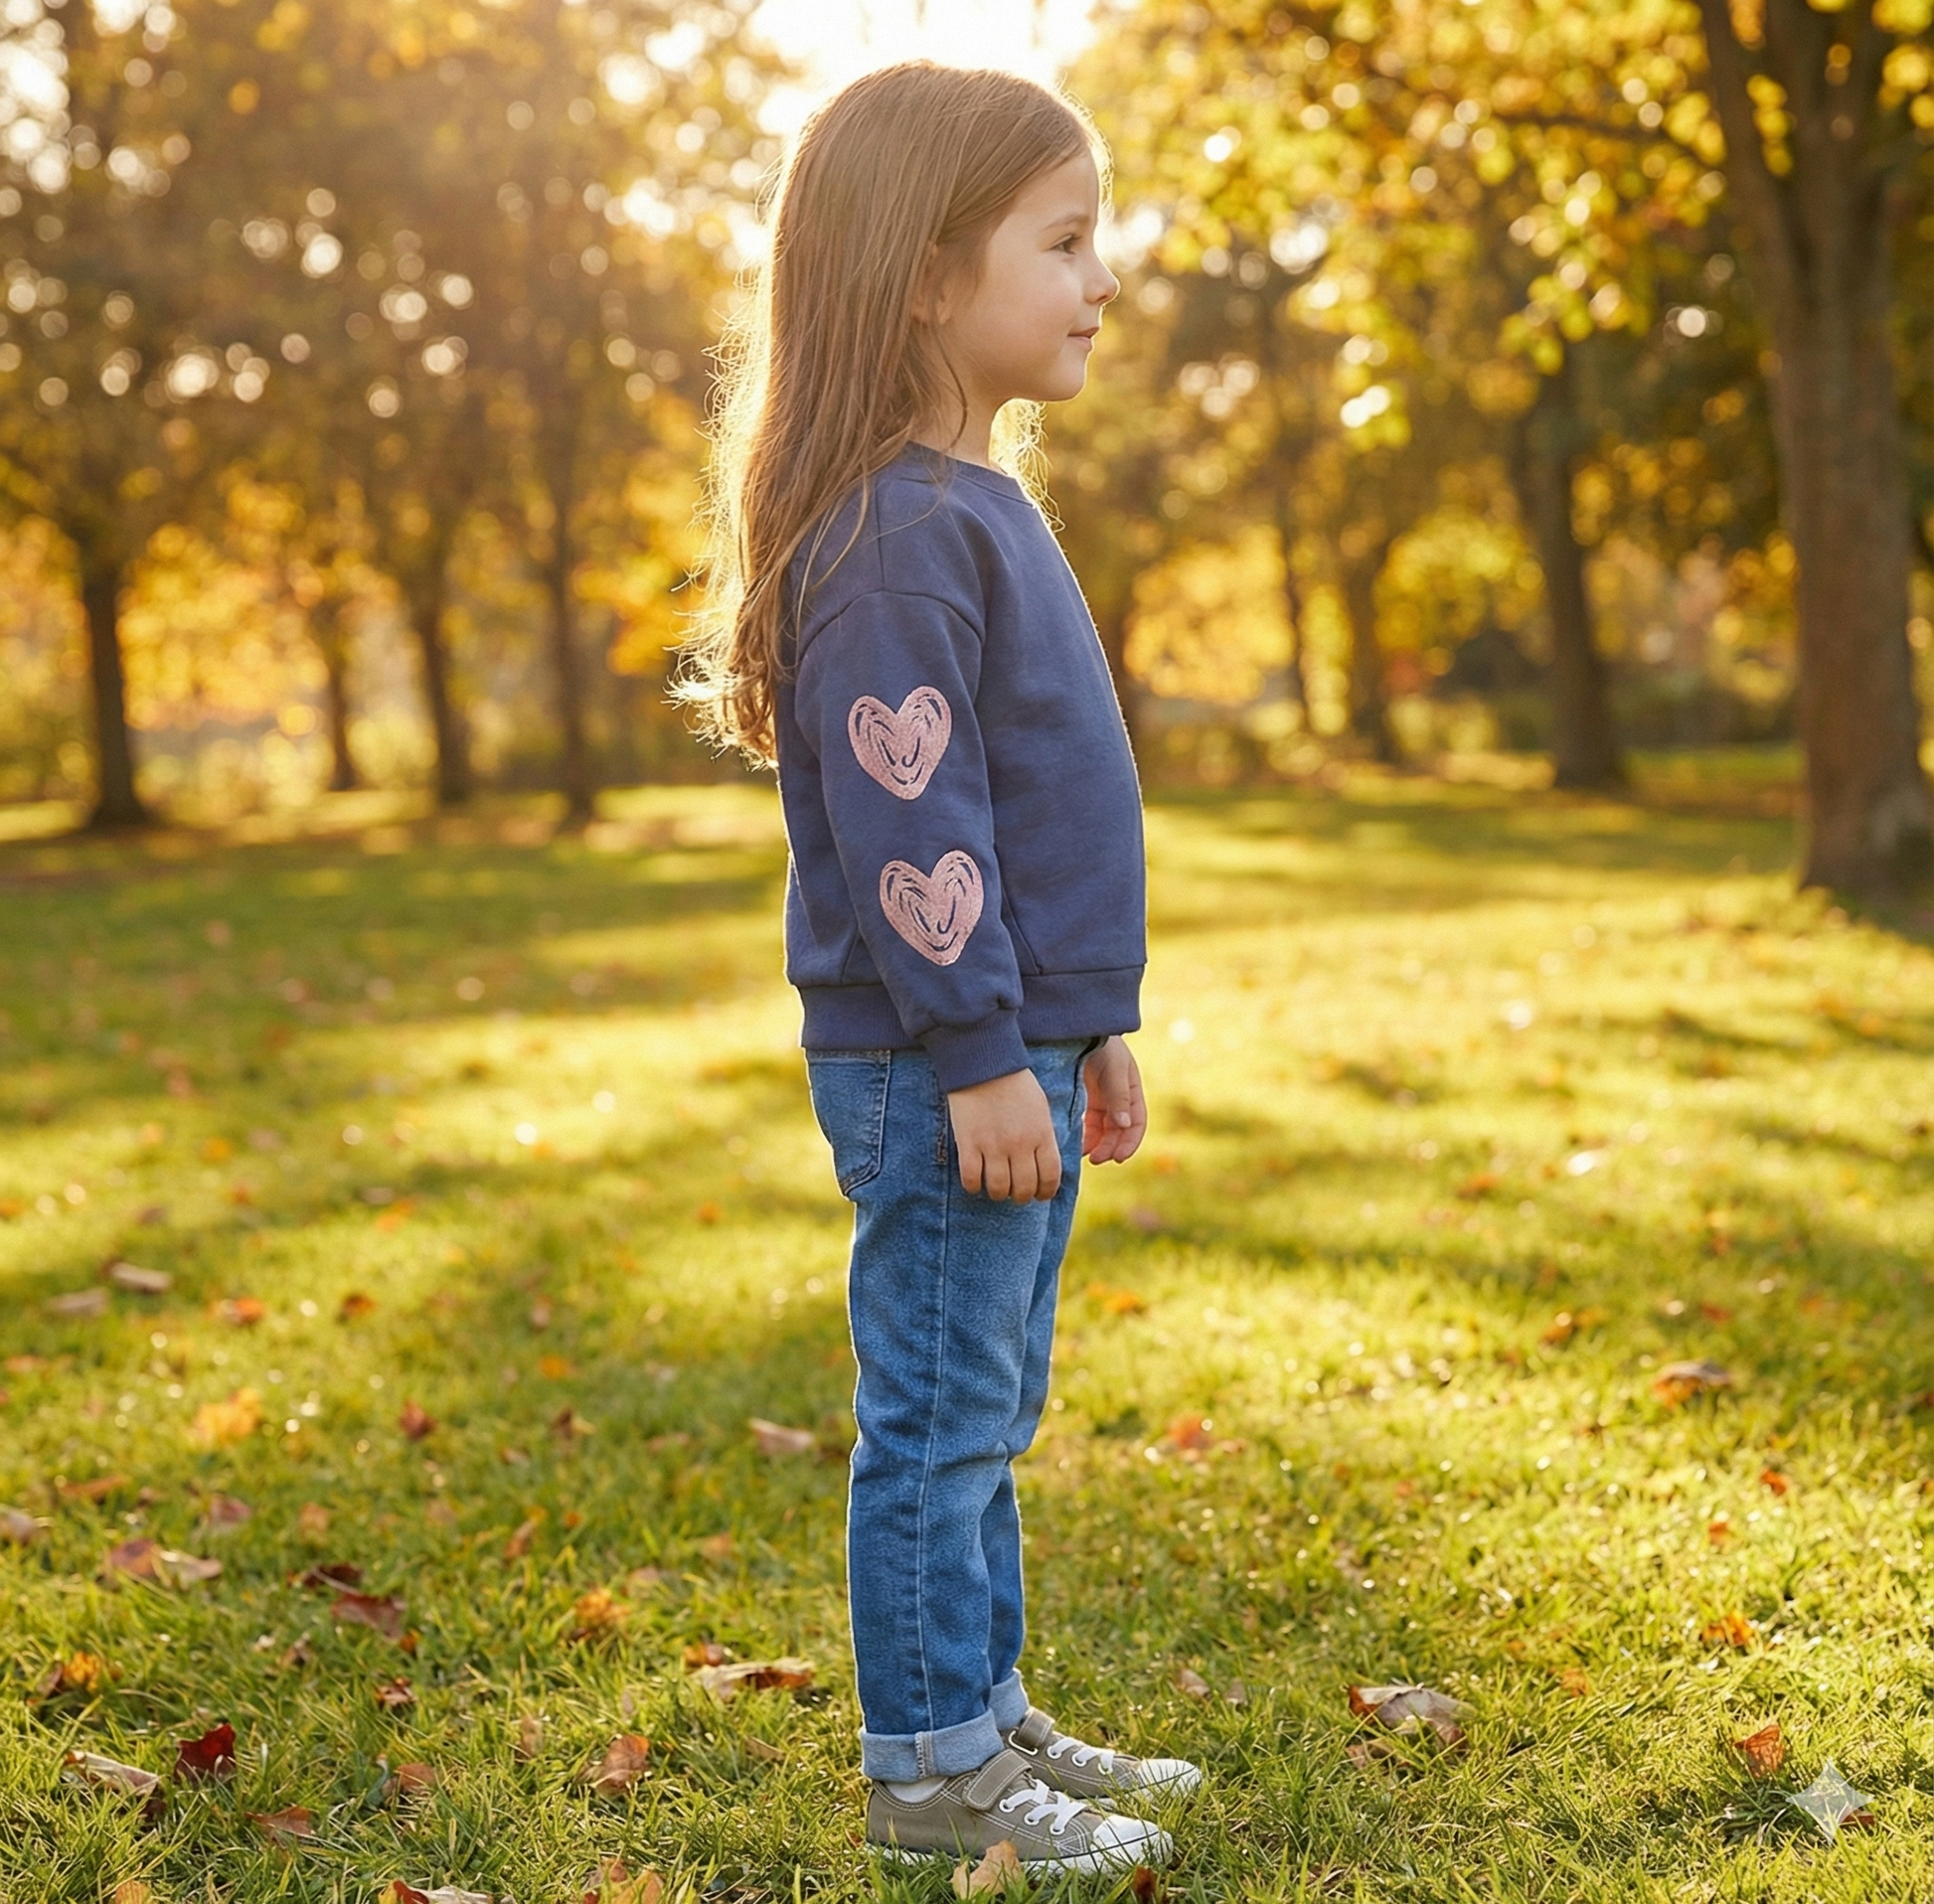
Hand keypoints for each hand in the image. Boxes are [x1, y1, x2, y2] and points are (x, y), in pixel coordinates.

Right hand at [948, 1068, 1061, 1202]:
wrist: (983, 1063)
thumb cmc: (1015, 1084)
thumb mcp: (1040, 1108)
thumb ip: (1044, 1136)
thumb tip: (1046, 1164)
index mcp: (1042, 1134)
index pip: (1050, 1178)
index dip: (1045, 1193)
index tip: (1039, 1195)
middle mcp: (1020, 1145)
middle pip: (1024, 1188)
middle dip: (1021, 1196)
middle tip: (1015, 1192)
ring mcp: (993, 1146)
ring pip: (999, 1189)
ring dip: (998, 1194)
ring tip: (995, 1188)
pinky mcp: (968, 1143)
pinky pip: (971, 1179)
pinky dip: (973, 1187)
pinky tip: (974, 1182)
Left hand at [1082, 1035, 1145, 1164]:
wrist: (1079, 1029)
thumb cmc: (1102, 1044)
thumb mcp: (1114, 1068)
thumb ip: (1118, 1096)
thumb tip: (1124, 1124)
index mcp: (1132, 1091)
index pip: (1136, 1123)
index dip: (1130, 1142)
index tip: (1119, 1158)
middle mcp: (1119, 1098)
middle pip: (1119, 1130)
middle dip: (1111, 1147)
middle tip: (1098, 1160)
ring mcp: (1101, 1099)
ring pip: (1103, 1130)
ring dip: (1098, 1145)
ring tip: (1087, 1156)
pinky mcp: (1085, 1099)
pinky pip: (1087, 1123)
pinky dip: (1085, 1135)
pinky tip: (1077, 1144)